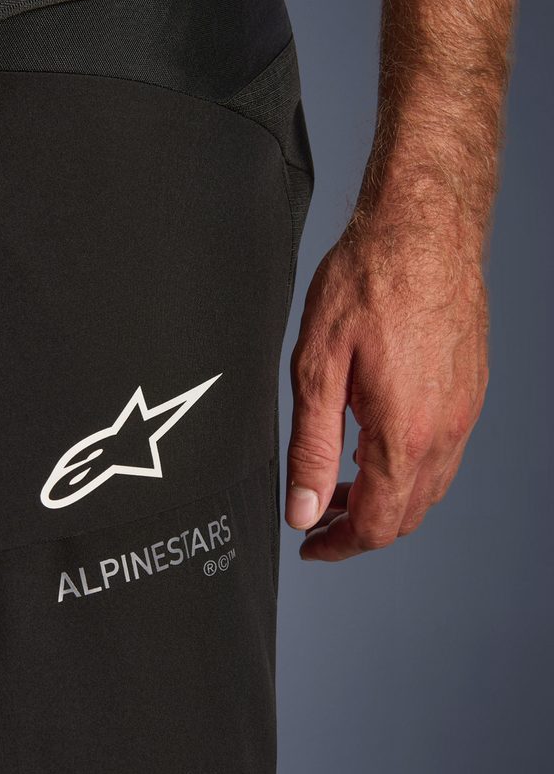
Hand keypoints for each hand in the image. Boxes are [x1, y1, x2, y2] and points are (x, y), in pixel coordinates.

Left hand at [285, 208, 489, 561]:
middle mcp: (445, 429)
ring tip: (341, 483)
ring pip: (429, 486)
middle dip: (361, 527)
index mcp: (405, 432)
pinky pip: (443, 452)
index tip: (310, 544)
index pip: (378, 525)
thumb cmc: (368, 282)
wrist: (423, 229)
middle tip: (318, 515)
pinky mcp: (470, 389)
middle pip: (408, 514)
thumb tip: (303, 508)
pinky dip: (408, 467)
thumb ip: (311, 447)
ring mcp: (464, 409)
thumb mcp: (318, 368)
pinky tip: (375, 443)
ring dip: (386, 499)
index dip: (339, 545)